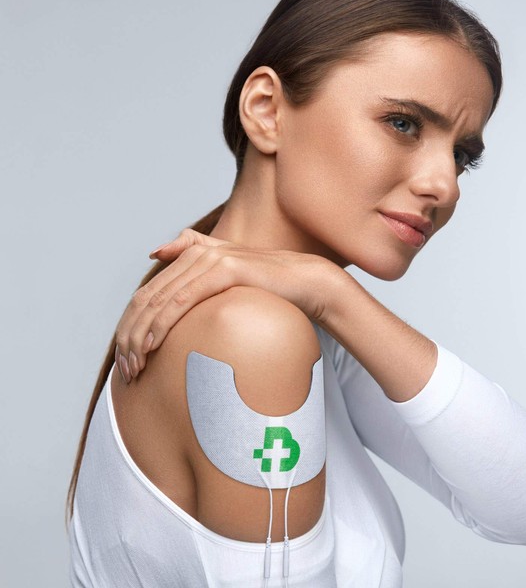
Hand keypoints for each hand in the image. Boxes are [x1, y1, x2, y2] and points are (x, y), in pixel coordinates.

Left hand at [114, 228, 340, 382]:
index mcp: (191, 255)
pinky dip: (163, 323)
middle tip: (127, 369)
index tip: (127, 358)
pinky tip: (153, 345)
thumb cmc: (267, 288)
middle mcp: (196, 252)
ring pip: (160, 301)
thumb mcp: (227, 275)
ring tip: (136, 365)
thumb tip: (156, 251)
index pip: (147, 293)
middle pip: (146, 298)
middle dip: (130, 336)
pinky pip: (183, 300)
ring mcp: (210, 259)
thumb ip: (194, 257)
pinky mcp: (225, 270)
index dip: (131, 325)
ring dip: (141, 337)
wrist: (305, 282)